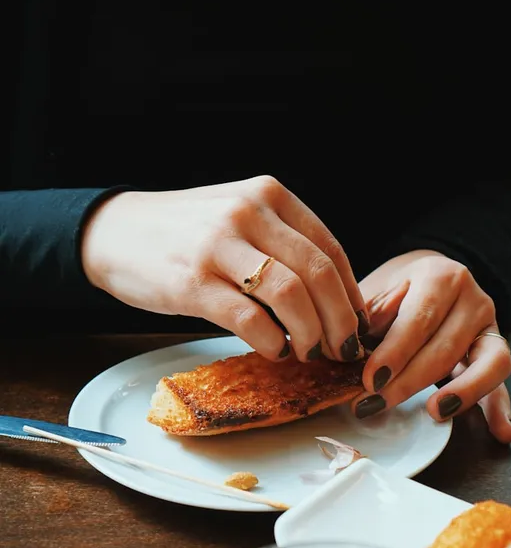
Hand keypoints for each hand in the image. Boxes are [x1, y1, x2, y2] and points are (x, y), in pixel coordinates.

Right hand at [81, 176, 367, 361]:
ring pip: (291, 295)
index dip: (352, 295)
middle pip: (318, 274)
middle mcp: (248, 212)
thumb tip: (334, 299)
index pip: (330, 249)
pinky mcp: (194, 281)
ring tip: (310, 352)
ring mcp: (220, 245)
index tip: (359, 326)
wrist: (116, 232)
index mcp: (270, 195)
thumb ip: (282, 242)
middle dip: (341, 321)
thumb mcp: (240, 216)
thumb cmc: (186, 232)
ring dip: (311, 333)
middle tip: (344, 350)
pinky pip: (250, 318)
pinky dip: (272, 341)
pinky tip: (275, 349)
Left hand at [353, 250, 510, 443]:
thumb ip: (369, 316)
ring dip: (462, 393)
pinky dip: (502, 407)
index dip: (395, 352)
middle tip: (378, 403)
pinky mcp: (496, 352)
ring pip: (487, 362)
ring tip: (435, 412)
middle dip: (411, 381)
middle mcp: (473, 298)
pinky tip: (501, 432)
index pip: (420, 318)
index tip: (371, 379)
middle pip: (448, 347)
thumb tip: (357, 349)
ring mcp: (490, 326)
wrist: (429, 278)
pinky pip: (501, 381)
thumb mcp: (376, 290)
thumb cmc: (396, 290)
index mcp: (441, 277)